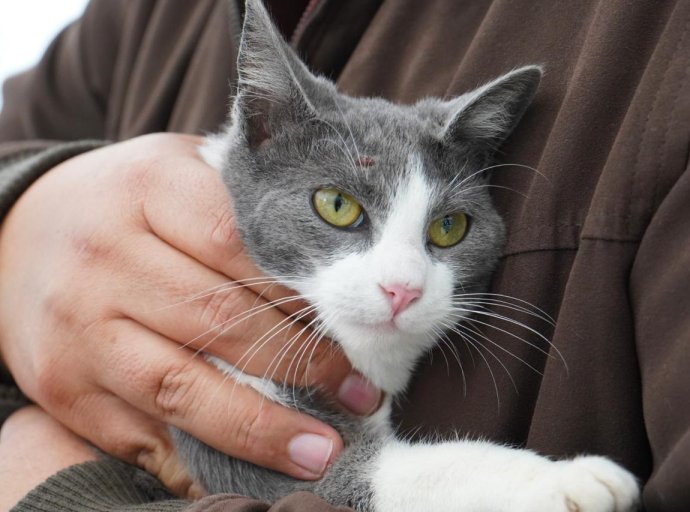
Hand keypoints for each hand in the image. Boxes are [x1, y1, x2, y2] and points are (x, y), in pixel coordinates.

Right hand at [0, 134, 379, 495]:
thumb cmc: (127, 202)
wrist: (21, 231)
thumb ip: (245, 203)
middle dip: (300, 364)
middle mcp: (105, 258)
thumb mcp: (180, 171)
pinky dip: (198, 455)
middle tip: (360, 392)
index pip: (238, 244)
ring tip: (320, 447)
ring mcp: (78, 327)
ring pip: (181, 386)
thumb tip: (335, 256)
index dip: (302, 292)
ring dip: (259, 426)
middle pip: (219, 319)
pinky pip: (137, 431)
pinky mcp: (62, 384)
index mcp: (147, 190)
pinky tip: (249, 465)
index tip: (354, 326)